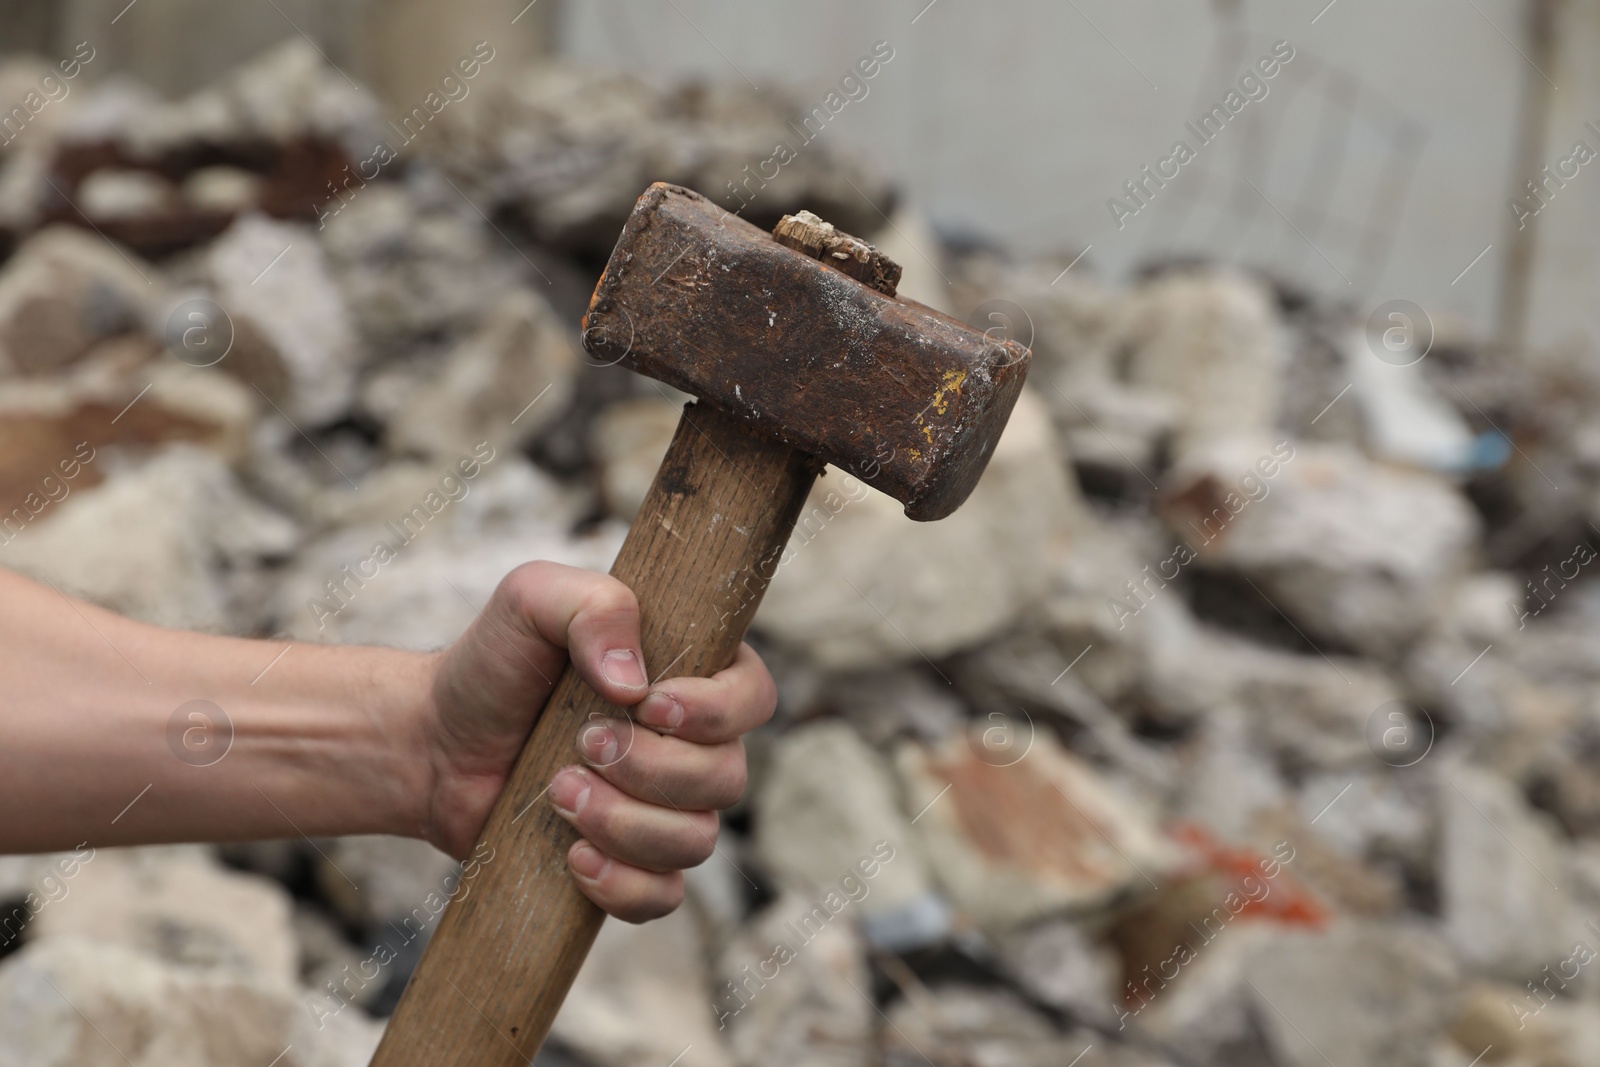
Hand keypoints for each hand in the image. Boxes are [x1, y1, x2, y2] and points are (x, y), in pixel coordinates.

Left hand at [420, 562, 775, 921]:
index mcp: (689, 676)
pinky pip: (663, 897)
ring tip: (559, 792)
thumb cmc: (494, 664)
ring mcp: (665, 812)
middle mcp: (692, 747)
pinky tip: (573, 856)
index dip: (717, 710)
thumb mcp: (532, 600)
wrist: (436, 742)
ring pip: (696, 841)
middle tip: (580, 745)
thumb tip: (633, 683)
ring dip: (626, 822)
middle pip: (727, 777)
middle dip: (651, 768)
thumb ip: (592, 607)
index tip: (649, 703)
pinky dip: (623, 884)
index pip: (753, 697)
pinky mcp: (630, 865)